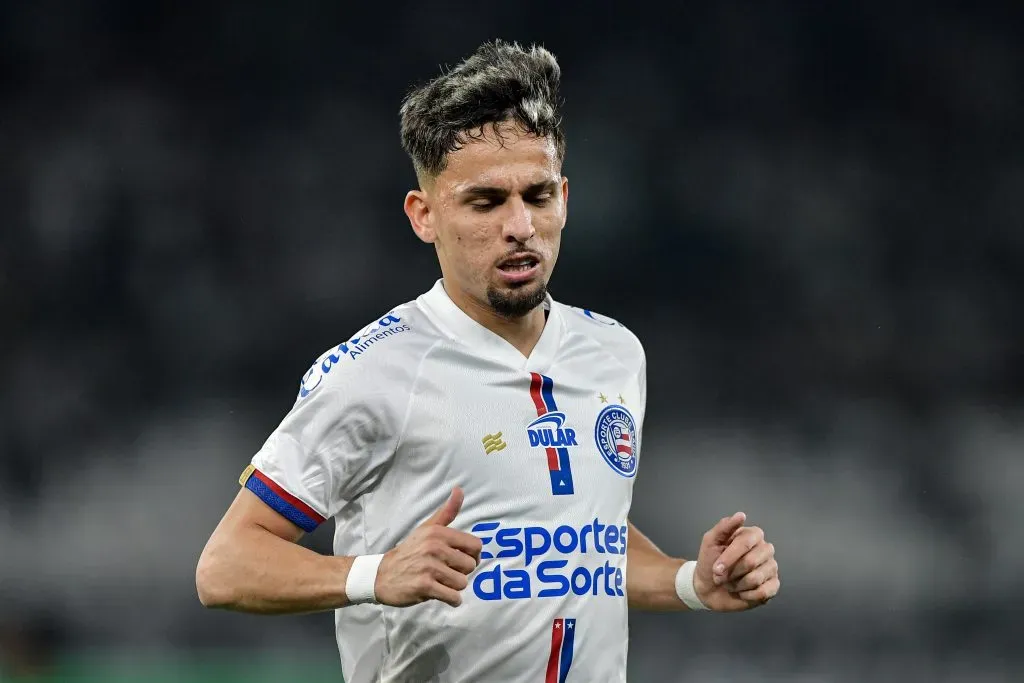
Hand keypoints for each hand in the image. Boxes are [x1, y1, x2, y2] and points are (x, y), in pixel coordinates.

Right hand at [374, 487, 482, 607]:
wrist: (382, 574)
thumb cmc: (409, 551)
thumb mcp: (427, 528)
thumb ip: (447, 512)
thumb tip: (459, 490)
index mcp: (438, 533)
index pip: (475, 546)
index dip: (472, 555)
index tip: (460, 559)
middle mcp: (435, 548)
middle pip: (470, 566)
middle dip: (461, 572)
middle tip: (446, 572)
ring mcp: (429, 567)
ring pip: (462, 583)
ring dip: (454, 587)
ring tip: (441, 582)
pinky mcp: (424, 586)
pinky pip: (453, 597)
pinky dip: (451, 600)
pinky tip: (441, 594)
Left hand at [692, 512, 778, 611]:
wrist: (707, 587)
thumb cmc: (710, 561)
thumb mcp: (710, 541)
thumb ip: (724, 526)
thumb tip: (741, 515)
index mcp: (752, 535)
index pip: (746, 542)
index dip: (730, 557)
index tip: (716, 568)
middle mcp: (765, 549)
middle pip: (751, 562)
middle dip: (731, 573)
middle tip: (720, 577)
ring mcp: (771, 568)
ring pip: (756, 578)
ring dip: (736, 584)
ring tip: (730, 583)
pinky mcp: (773, 586)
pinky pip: (763, 592)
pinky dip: (746, 595)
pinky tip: (741, 592)